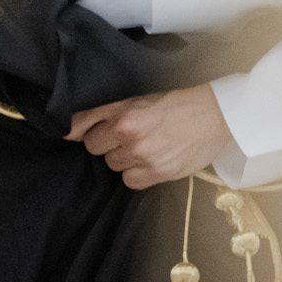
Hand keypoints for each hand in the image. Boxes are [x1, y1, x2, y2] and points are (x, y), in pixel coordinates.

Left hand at [67, 85, 233, 189]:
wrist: (213, 116)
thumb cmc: (173, 105)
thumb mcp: (134, 101)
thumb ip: (99, 116)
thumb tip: (67, 133)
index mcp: (124, 115)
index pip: (85, 132)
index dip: (94, 131)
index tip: (100, 131)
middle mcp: (131, 136)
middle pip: (98, 150)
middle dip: (109, 144)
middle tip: (130, 136)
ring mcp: (145, 157)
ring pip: (114, 166)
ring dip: (125, 159)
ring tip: (145, 146)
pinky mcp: (160, 173)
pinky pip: (131, 181)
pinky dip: (137, 174)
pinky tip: (151, 161)